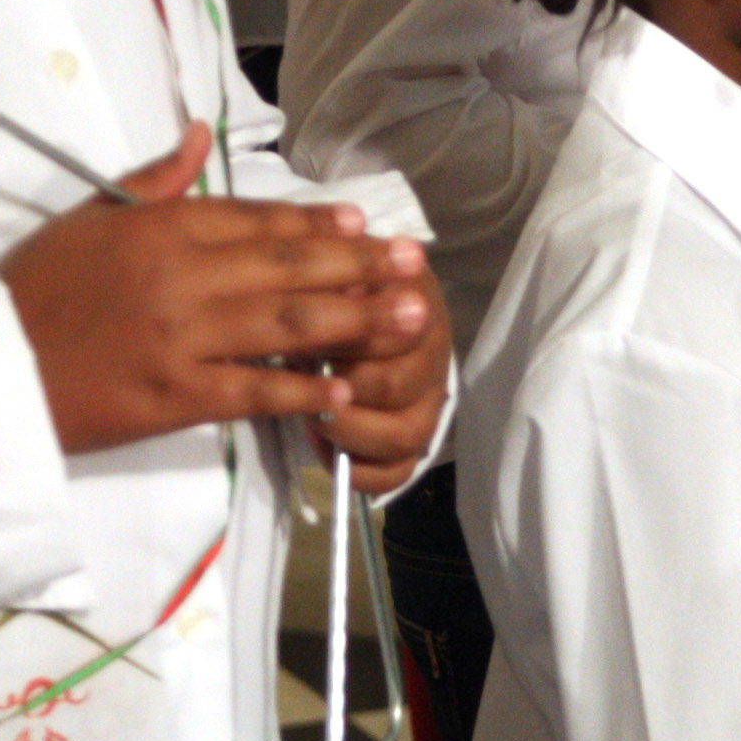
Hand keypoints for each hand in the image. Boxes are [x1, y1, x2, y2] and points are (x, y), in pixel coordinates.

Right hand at [0, 129, 436, 456]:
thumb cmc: (34, 290)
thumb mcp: (87, 217)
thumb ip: (153, 180)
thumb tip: (198, 132)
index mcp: (161, 227)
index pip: (257, 217)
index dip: (316, 220)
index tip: (362, 220)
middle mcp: (182, 276)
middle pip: (290, 265)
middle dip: (360, 264)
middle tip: (415, 263)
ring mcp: (184, 337)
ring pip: (289, 325)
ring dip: (356, 319)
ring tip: (409, 316)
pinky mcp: (178, 396)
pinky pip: (256, 391)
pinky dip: (305, 390)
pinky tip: (346, 388)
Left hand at [315, 264, 451, 497]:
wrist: (358, 323)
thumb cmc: (339, 296)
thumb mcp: (336, 270)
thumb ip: (336, 266)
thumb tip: (340, 273)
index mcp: (419, 307)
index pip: (402, 324)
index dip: (351, 333)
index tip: (315, 331)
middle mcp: (434, 360)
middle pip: (395, 385)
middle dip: (340, 385)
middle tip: (306, 376)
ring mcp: (427, 407)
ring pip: (403, 436)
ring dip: (348, 431)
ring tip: (313, 416)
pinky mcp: (411, 446)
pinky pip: (397, 474)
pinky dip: (357, 471)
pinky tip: (326, 448)